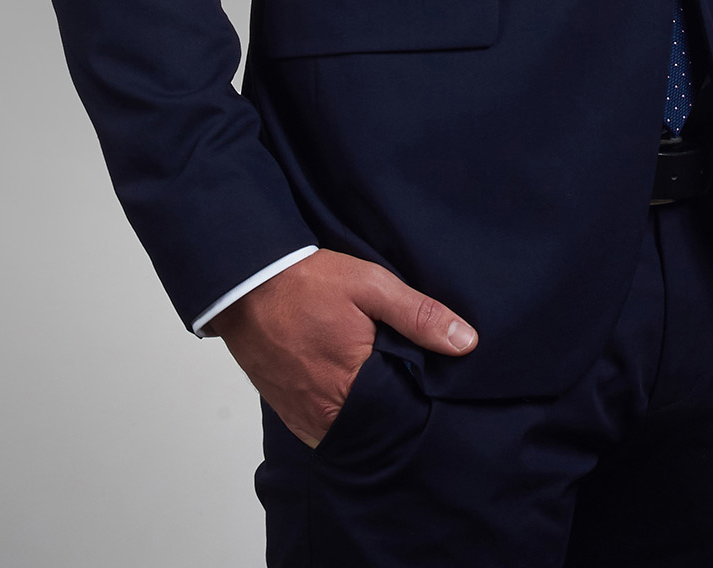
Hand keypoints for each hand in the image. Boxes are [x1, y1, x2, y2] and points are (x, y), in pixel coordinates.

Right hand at [207, 249, 477, 446]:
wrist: (246, 284)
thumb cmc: (307, 283)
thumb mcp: (372, 285)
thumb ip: (419, 315)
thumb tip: (466, 342)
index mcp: (354, 385)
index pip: (406, 412)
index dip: (422, 398)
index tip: (431, 381)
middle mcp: (327, 413)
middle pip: (379, 426)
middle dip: (396, 407)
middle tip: (406, 378)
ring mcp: (305, 418)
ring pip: (352, 430)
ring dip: (368, 413)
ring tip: (380, 383)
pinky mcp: (289, 414)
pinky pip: (325, 429)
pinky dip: (341, 415)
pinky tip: (352, 390)